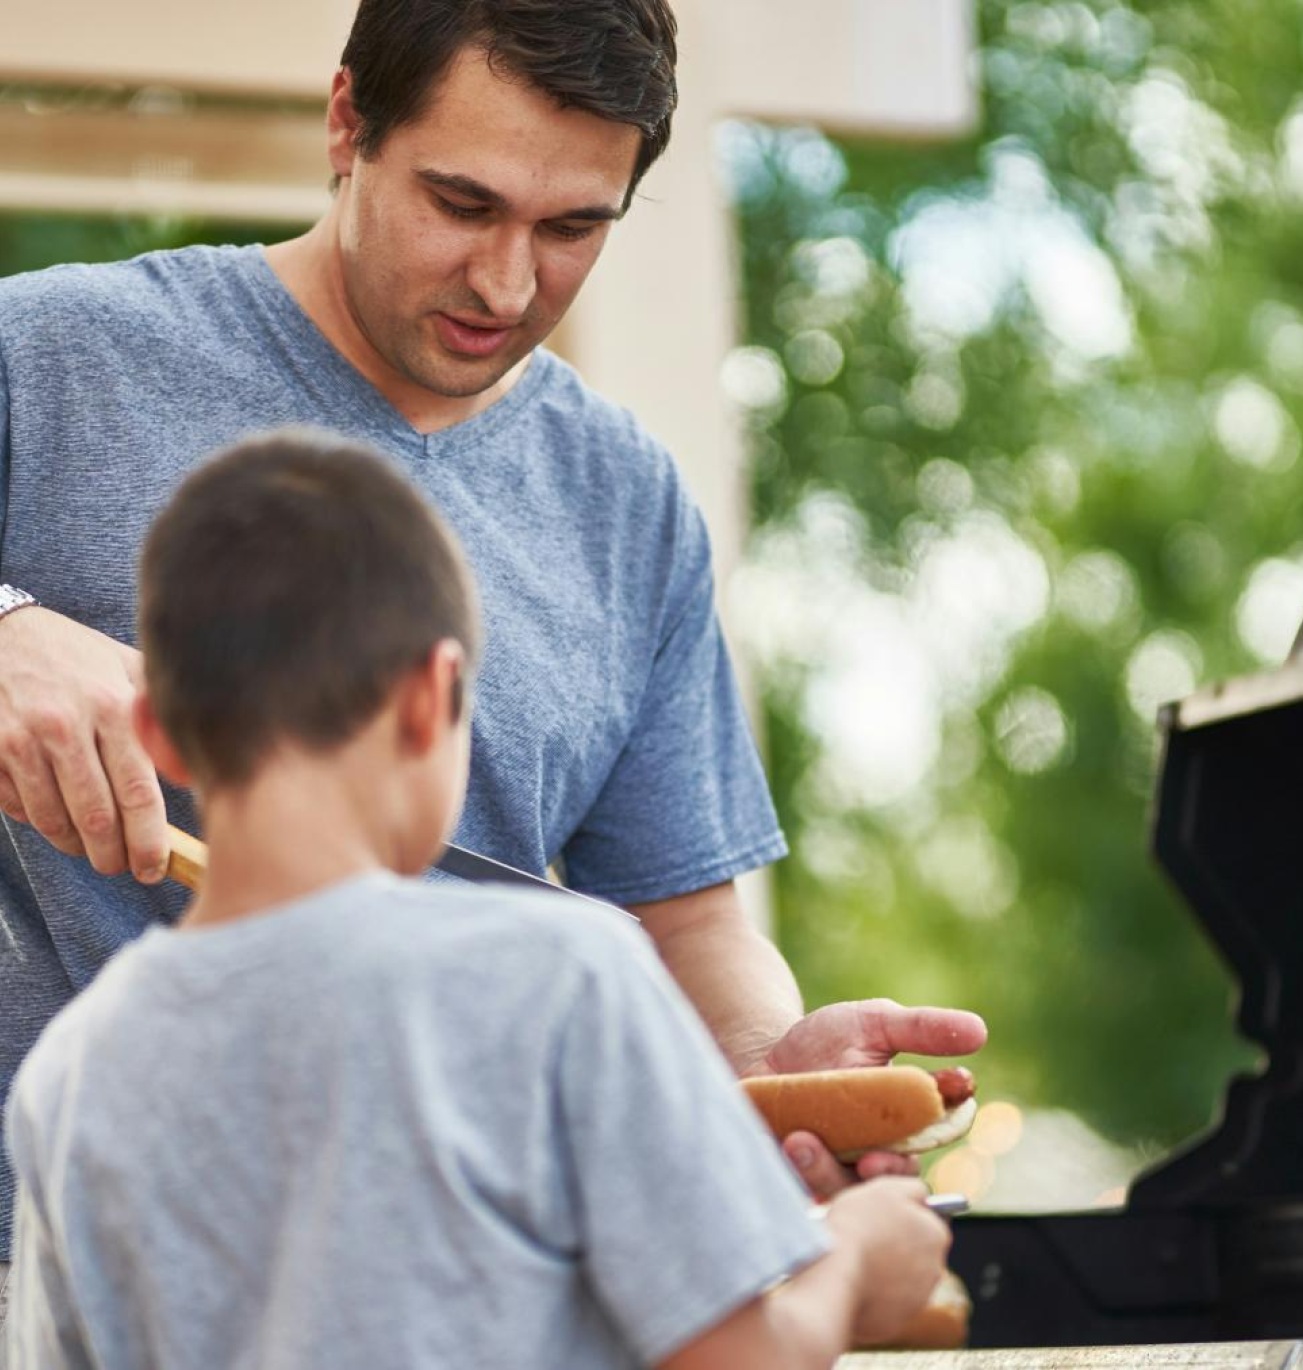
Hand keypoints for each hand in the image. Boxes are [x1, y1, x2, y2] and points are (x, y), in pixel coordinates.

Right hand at [0, 607, 168, 881]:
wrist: (4, 633)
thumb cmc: (79, 657)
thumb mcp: (127, 669)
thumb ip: (160, 715)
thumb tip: (194, 769)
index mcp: (112, 707)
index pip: (137, 793)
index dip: (148, 841)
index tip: (153, 867)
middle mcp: (67, 725)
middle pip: (96, 818)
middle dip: (113, 856)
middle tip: (123, 868)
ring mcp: (22, 740)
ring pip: (54, 821)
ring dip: (77, 848)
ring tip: (94, 851)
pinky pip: (20, 809)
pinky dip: (42, 824)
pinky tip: (59, 820)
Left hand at [750, 999, 987, 1198]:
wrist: (761, 1056)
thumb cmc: (824, 1041)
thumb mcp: (871, 1024)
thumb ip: (920, 1028)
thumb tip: (979, 1031)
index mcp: (912, 1115)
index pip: (946, 1124)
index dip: (946, 1116)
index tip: (933, 1103)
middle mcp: (884, 1150)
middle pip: (901, 1174)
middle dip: (887, 1170)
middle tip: (869, 1158)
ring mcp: (844, 1172)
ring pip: (851, 1192)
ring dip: (828, 1172)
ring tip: (800, 1141)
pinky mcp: (805, 1183)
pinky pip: (809, 1195)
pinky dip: (798, 1177)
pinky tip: (783, 1150)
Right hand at [824, 1175, 951, 1347]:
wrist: (835, 1273)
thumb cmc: (857, 1225)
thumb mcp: (886, 1188)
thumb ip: (913, 1188)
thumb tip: (923, 1195)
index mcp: (936, 1235)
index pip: (929, 1221)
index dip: (904, 1215)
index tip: (882, 1214)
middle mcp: (935, 1270)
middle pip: (916, 1252)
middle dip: (896, 1245)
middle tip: (865, 1235)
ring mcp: (916, 1300)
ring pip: (901, 1279)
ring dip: (884, 1270)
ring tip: (855, 1258)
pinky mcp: (894, 1323)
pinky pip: (884, 1304)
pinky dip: (871, 1294)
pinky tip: (851, 1281)